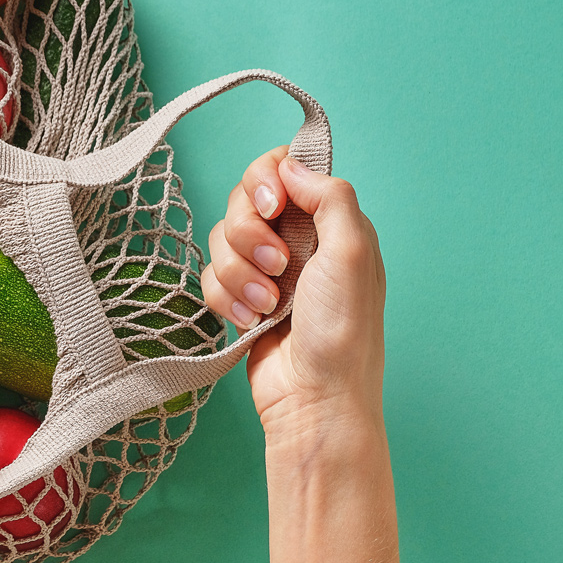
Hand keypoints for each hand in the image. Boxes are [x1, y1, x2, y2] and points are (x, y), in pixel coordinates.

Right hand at [201, 146, 386, 435]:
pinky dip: (227, 300)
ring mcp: (265, 269)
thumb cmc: (343, 331)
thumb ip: (329, 198)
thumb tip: (292, 165)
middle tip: (277, 267)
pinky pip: (210, 276)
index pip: (280, 168)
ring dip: (240, 275)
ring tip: (268, 306)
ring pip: (220, 240)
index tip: (273, 209)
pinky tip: (253, 322)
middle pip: (241, 201)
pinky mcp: (240, 297)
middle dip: (249, 236)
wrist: (314, 397)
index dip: (265, 181)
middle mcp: (296, 239)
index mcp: (328, 221)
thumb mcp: (352, 253)